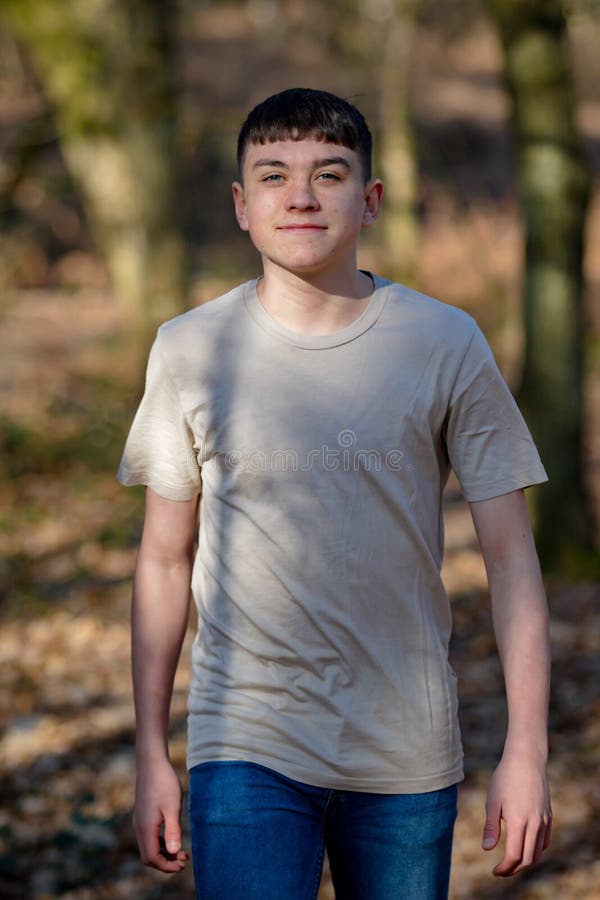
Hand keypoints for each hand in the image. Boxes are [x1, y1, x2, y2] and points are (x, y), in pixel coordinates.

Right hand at [133, 757, 188, 872]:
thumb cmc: (164, 781)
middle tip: (184, 858)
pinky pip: (148, 836)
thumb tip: (174, 852)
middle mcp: (139, 826)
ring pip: (148, 846)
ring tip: (181, 850)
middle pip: (148, 856)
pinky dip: (160, 842)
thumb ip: (173, 830)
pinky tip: (172, 836)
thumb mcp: (172, 806)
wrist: (152, 761)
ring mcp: (139, 820)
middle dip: (165, 862)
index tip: (183, 863)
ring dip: (163, 852)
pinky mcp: (142, 814)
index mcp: (145, 827)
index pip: (152, 858)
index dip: (167, 866)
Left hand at [482, 751, 551, 875]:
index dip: (504, 868)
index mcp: (519, 821)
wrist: (526, 759)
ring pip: (538, 851)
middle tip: (501, 870)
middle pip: (528, 858)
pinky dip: (536, 849)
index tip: (494, 871)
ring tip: (511, 860)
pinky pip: (545, 840)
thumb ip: (491, 827)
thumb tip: (486, 849)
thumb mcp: (493, 801)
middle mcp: (534, 824)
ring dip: (525, 860)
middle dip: (514, 868)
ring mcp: (543, 820)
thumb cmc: (505, 777)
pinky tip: (525, 846)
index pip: (514, 856)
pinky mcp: (548, 815)